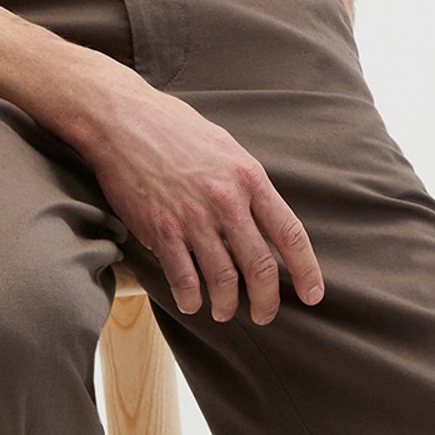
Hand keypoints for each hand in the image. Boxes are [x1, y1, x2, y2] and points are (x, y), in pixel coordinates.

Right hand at [75, 76, 323, 322]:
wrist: (122, 120)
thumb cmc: (173, 129)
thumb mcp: (226, 148)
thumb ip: (246, 184)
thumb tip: (262, 218)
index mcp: (250, 177)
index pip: (290, 234)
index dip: (306, 270)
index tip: (313, 294)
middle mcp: (227, 200)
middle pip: (260, 267)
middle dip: (267, 301)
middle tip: (264, 315)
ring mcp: (193, 217)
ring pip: (223, 280)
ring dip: (227, 305)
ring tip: (224, 312)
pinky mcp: (161, 229)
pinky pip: (183, 278)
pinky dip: (191, 298)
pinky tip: (192, 303)